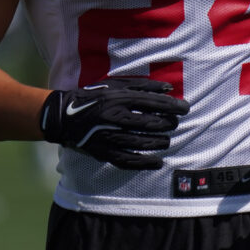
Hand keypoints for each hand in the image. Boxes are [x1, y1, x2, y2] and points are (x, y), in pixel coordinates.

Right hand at [39, 77, 189, 169]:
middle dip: (168, 124)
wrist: (64, 115)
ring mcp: (108, 136)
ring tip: (167, 140)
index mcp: (117, 98)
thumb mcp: (115, 85)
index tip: (185, 108)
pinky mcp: (103, 151)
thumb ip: (141, 86)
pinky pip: (128, 160)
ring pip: (141, 142)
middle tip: (175, 124)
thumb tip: (169, 88)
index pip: (152, 102)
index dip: (172, 106)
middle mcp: (114, 117)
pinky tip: (157, 162)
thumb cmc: (94, 96)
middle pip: (149, 123)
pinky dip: (144, 163)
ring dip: (159, 142)